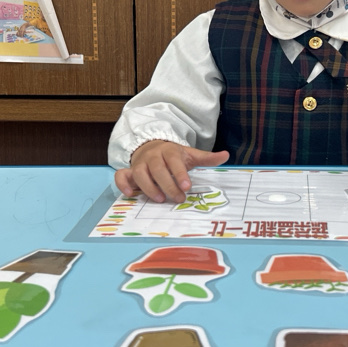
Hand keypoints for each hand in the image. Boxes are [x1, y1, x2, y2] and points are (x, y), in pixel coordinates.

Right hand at [114, 140, 229, 202]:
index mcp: (169, 150)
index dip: (180, 173)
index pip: (173, 160)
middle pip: (157, 169)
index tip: (187, 186)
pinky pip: (121, 176)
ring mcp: (139, 163)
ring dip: (149, 187)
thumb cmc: (173, 156)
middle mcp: (152, 156)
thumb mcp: (190, 155)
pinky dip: (123, 184)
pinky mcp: (129, 171)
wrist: (152, 147)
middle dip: (168, 184)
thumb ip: (206, 158)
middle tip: (178, 199)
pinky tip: (131, 195)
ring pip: (140, 173)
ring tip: (160, 199)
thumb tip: (226, 155)